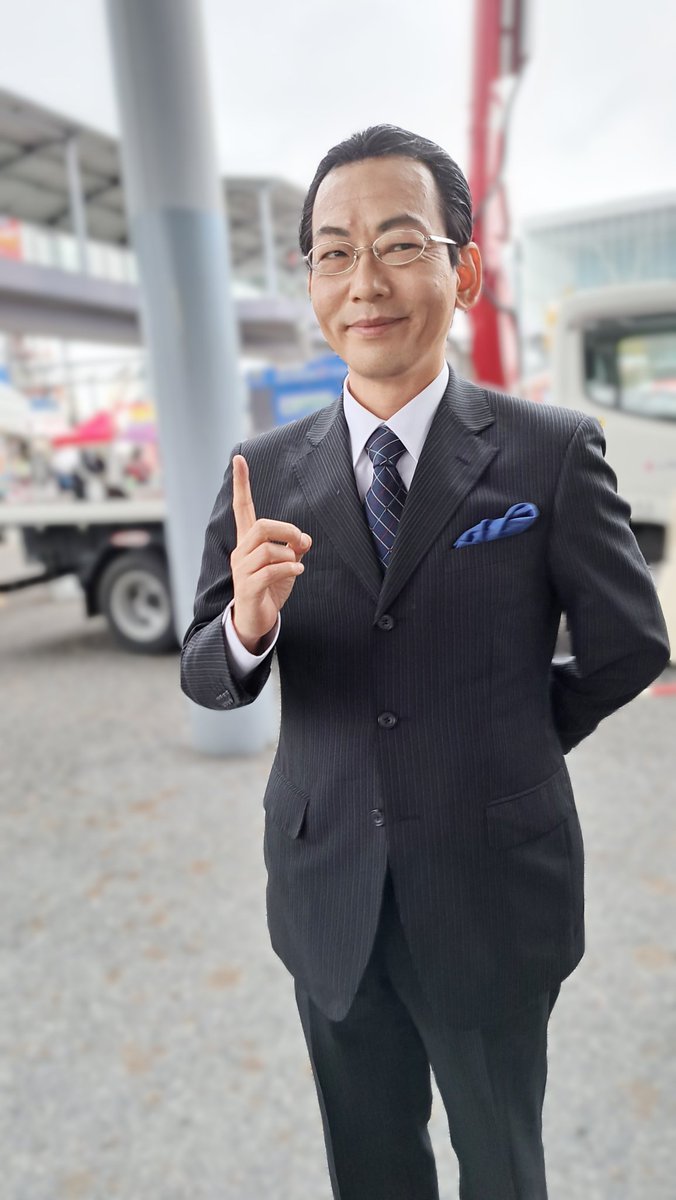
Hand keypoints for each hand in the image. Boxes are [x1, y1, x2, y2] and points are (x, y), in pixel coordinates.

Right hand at [230, 454, 311, 653]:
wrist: (254, 621)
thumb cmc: (269, 590)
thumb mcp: (287, 566)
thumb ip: (294, 548)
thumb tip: (305, 538)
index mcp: (247, 543)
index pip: (242, 507)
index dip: (241, 484)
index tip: (239, 459)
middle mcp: (240, 552)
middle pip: (261, 526)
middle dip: (287, 530)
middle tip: (301, 541)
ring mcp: (241, 570)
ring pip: (267, 549)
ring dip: (289, 554)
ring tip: (296, 565)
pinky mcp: (246, 588)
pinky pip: (270, 571)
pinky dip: (289, 569)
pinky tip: (298, 571)